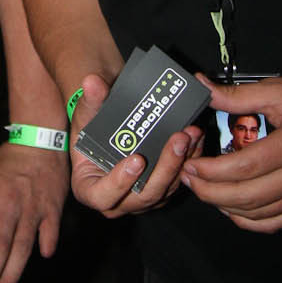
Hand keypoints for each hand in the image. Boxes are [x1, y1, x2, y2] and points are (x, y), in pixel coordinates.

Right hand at [69, 73, 202, 218]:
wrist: (108, 129)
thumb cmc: (91, 128)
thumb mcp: (86, 114)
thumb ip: (90, 100)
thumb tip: (92, 82)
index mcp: (91, 189)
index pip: (104, 196)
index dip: (120, 183)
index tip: (136, 159)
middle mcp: (118, 201)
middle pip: (144, 196)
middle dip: (165, 167)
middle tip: (178, 140)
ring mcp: (142, 197)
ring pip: (166, 189)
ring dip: (181, 161)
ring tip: (190, 134)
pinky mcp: (161, 189)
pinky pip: (178, 180)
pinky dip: (188, 159)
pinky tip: (195, 138)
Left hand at [181, 72, 281, 231]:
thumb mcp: (278, 90)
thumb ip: (236, 95)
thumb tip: (201, 88)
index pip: (245, 167)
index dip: (212, 171)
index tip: (191, 164)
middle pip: (248, 196)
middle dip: (210, 192)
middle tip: (189, 178)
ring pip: (258, 214)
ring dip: (225, 206)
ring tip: (205, 188)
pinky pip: (275, 222)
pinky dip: (248, 218)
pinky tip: (231, 204)